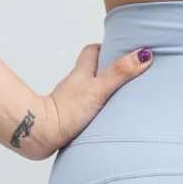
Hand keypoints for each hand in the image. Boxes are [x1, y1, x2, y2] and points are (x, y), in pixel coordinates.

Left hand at [31, 43, 153, 159]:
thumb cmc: (65, 111)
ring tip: (120, 96)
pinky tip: (105, 118)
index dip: (107, 46)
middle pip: (92, 68)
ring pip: (89, 89)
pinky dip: (95, 109)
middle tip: (126, 71)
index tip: (122, 47)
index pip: (93, 50)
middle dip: (108, 68)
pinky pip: (86, 108)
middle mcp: (76, 83)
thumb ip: (120, 72)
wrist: (40, 136)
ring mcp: (72, 101)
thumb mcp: (99, 88)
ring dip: (102, 90)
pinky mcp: (69, 118)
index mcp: (83, 71)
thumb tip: (143, 55)